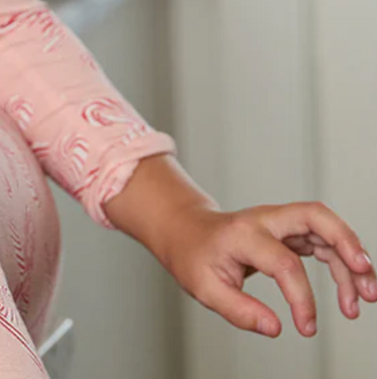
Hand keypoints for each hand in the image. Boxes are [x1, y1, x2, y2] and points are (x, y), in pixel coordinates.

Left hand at [158, 201, 376, 337]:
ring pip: (326, 229)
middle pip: (315, 216)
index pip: (284, 262)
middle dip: (346, 242)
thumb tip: (275, 328)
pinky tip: (350, 292)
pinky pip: (324, 242)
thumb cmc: (193, 256)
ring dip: (351, 259)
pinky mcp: (289, 232)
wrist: (186, 231)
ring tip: (366, 298)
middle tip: (365, 276)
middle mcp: (265, 220)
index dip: (302, 298)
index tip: (306, 328)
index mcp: (243, 233)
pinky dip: (342, 264)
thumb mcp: (203, 287)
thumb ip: (238, 310)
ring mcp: (279, 223)